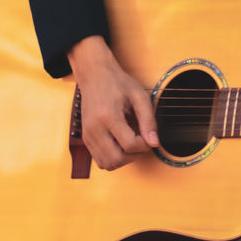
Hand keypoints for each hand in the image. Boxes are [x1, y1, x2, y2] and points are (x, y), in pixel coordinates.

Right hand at [67, 36, 159, 170]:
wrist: (94, 76)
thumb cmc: (117, 83)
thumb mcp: (139, 96)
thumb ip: (148, 119)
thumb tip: (154, 142)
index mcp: (108, 116)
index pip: (129, 145)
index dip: (145, 145)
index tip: (149, 136)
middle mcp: (94, 128)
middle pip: (116, 159)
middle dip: (133, 156)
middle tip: (140, 142)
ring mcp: (87, 135)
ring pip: (107, 164)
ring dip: (123, 159)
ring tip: (131, 143)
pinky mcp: (85, 138)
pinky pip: (100, 160)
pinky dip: (113, 158)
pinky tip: (120, 143)